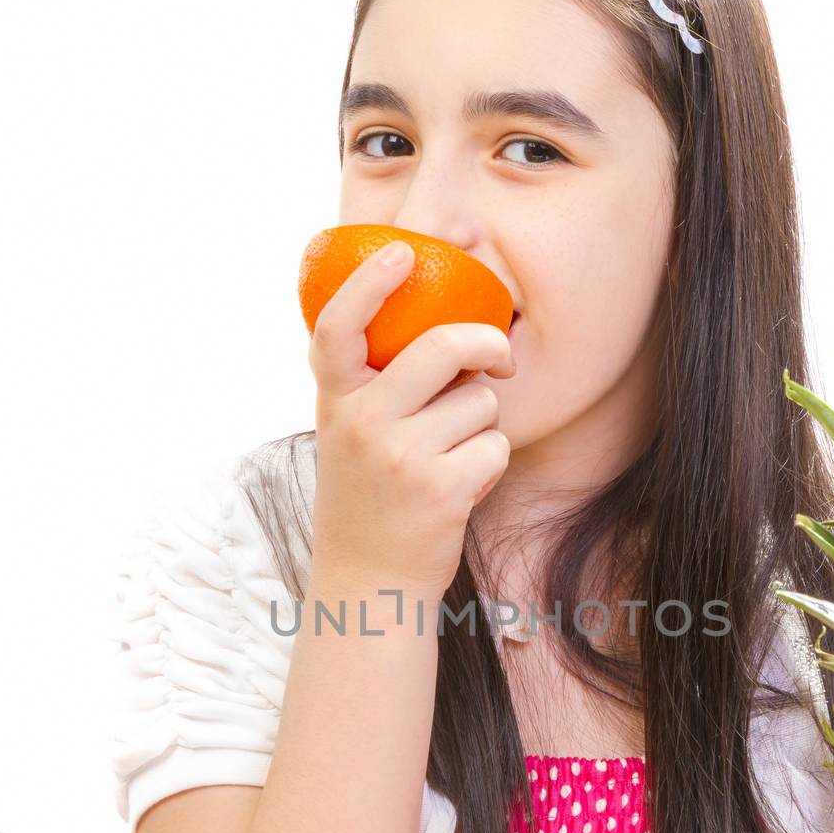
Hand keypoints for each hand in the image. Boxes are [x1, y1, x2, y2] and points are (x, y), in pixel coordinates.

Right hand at [308, 242, 516, 604]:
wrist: (368, 579)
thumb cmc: (370, 492)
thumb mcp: (351, 430)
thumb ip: (379, 381)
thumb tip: (453, 329)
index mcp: (335, 399)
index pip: (338, 327)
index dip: (368, 285)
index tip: (401, 253)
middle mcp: (361, 423)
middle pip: (443, 346)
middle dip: (485, 344)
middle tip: (498, 360)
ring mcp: (400, 457)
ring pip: (480, 402)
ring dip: (481, 426)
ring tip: (449, 458)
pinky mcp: (441, 490)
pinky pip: (495, 447)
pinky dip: (489, 466)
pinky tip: (461, 488)